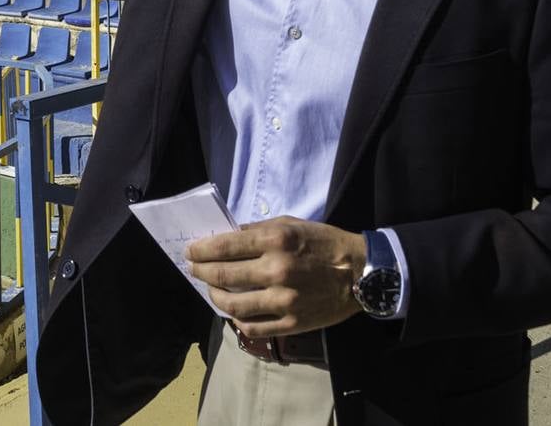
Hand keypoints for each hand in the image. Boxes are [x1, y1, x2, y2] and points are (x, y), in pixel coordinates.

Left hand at [186, 216, 367, 338]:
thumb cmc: (323, 243)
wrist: (359, 273)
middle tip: (194, 269)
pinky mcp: (291, 324)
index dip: (201, 250)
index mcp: (275, 241)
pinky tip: (233, 312)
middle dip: (201, 271)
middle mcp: (276, 270)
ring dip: (214, 297)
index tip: (191, 252)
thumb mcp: (291, 224)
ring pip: (232, 305)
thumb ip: (259, 229)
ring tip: (210, 291)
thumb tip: (228, 236)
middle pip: (223, 275)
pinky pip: (252, 327)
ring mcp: (283, 301)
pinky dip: (236, 320)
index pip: (225, 246)